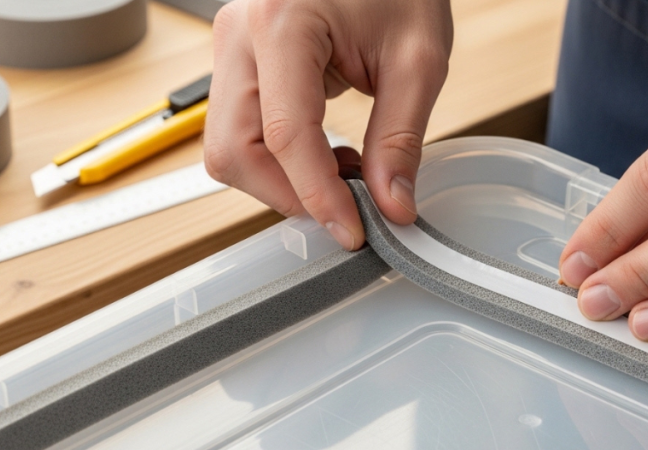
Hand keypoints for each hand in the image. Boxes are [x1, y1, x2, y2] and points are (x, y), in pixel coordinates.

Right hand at [204, 0, 452, 249]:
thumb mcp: (418, 58)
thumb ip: (401, 138)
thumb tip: (391, 206)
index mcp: (281, 21)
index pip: (285, 135)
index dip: (318, 196)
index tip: (352, 230)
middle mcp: (239, 33)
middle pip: (235, 150)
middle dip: (289, 192)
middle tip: (348, 205)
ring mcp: (230, 46)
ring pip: (229, 148)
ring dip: (282, 179)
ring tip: (343, 171)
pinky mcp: (238, 61)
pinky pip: (240, 131)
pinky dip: (279, 159)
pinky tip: (325, 152)